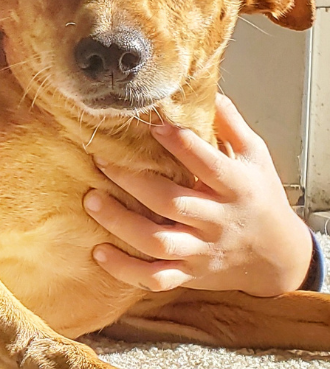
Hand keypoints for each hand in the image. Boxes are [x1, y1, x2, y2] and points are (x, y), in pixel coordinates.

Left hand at [83, 93, 312, 296]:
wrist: (278, 256)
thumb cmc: (260, 197)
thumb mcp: (255, 157)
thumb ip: (230, 125)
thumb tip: (208, 91)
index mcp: (235, 188)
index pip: (207, 165)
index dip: (181, 145)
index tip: (153, 126)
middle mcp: (217, 221)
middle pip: (172, 203)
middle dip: (133, 182)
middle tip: (101, 160)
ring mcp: (201, 250)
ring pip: (157, 242)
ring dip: (121, 224)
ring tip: (91, 200)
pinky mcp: (188, 273)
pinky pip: (154, 278)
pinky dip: (125, 270)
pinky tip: (98, 252)